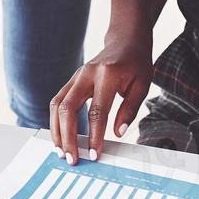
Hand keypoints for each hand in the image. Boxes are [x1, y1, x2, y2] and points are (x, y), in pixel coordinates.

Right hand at [50, 34, 151, 164]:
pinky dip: (55, 121)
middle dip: (68, 136)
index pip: (97, 111)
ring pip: (57, 105)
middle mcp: (87, 74)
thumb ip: (130, 109)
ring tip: (61, 152)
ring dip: (57, 131)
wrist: (126, 40)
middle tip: (72, 158)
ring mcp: (76, 76)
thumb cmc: (136, 63)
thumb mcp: (142, 85)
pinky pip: (57, 101)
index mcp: (108, 74)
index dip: (94, 135)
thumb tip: (117, 133)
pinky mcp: (71, 80)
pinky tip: (60, 137)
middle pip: (68, 108)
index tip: (94, 154)